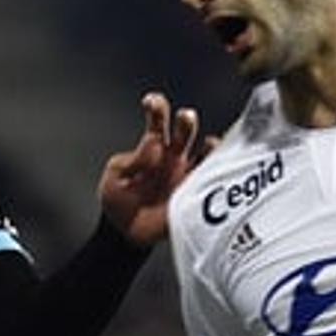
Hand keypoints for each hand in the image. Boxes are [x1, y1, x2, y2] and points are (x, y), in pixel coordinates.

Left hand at [100, 92, 207, 246]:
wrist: (125, 233)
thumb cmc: (119, 199)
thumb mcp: (115, 177)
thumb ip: (131, 161)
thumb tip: (154, 145)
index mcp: (153, 146)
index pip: (158, 120)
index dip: (157, 108)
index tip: (153, 102)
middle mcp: (174, 156)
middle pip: (186, 130)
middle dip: (186, 121)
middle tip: (185, 118)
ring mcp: (188, 175)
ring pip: (207, 153)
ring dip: (211, 146)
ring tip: (209, 145)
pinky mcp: (196, 197)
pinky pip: (214, 184)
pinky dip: (219, 176)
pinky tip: (217, 174)